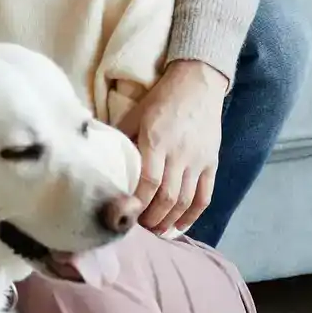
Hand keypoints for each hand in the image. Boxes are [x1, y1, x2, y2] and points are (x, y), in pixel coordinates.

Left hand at [115, 59, 226, 235]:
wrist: (198, 82)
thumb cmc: (161, 99)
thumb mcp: (135, 114)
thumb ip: (121, 139)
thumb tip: (100, 160)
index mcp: (156, 141)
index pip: (148, 182)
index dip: (137, 204)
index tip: (126, 214)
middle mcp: (179, 153)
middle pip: (167, 197)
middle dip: (152, 218)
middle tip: (139, 227)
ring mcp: (198, 160)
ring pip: (185, 201)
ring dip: (170, 220)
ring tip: (156, 230)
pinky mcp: (211, 162)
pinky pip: (205, 196)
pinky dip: (193, 216)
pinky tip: (180, 226)